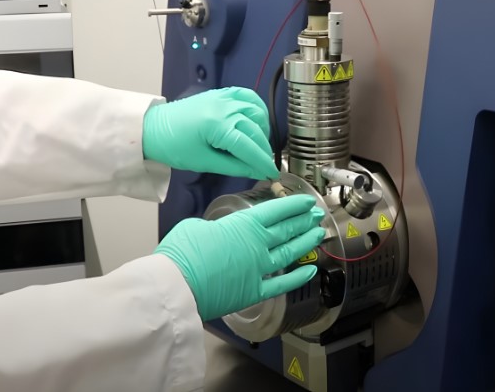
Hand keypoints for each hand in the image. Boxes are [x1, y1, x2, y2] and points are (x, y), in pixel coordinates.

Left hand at [142, 87, 278, 179]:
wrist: (154, 128)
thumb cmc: (174, 146)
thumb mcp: (205, 162)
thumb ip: (235, 166)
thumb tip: (257, 172)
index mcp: (217, 126)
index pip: (249, 147)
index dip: (263, 162)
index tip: (273, 174)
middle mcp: (224, 108)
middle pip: (256, 131)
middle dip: (263, 150)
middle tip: (264, 165)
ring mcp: (224, 98)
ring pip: (257, 112)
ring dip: (262, 130)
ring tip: (258, 146)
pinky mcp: (221, 93)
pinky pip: (248, 96)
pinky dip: (257, 108)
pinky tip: (257, 121)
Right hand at [155, 195, 325, 320]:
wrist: (176, 286)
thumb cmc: (182, 253)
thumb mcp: (196, 226)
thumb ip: (215, 227)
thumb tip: (218, 233)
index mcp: (244, 224)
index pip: (276, 210)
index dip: (294, 205)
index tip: (307, 201)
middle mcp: (257, 245)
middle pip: (287, 229)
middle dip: (304, 220)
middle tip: (317, 215)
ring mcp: (259, 269)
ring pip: (289, 253)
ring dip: (305, 242)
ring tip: (318, 234)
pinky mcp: (255, 291)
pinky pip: (282, 284)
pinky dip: (297, 278)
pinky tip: (311, 271)